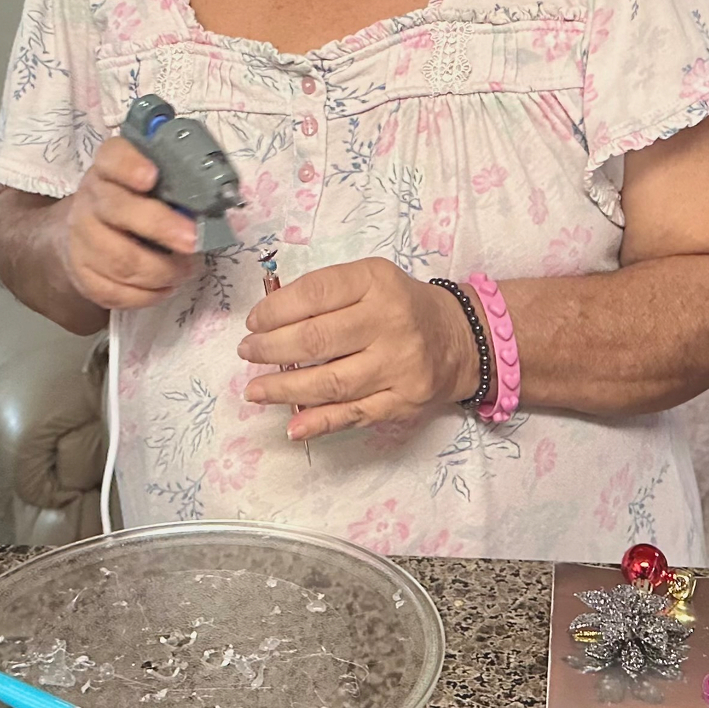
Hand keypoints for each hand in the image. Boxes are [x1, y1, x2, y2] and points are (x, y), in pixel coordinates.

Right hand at [60, 136, 198, 310]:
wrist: (91, 231)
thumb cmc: (137, 202)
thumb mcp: (154, 182)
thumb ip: (178, 184)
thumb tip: (219, 201)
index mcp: (111, 168)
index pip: (114, 158)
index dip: (130, 166)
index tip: (152, 176)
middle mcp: (91, 199)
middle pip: (118, 210)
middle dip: (161, 227)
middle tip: (193, 241)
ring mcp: (81, 238)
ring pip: (119, 259)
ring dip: (161, 270)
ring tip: (187, 270)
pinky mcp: (83, 274)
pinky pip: (113, 291)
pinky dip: (147, 294)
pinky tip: (166, 286)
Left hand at [238, 258, 479, 439]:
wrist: (459, 339)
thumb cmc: (401, 306)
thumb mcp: (370, 280)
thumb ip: (325, 294)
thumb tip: (268, 320)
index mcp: (377, 283)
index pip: (316, 293)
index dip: (276, 310)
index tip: (253, 323)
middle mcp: (390, 322)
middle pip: (318, 340)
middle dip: (271, 349)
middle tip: (249, 352)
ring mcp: (398, 365)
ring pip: (331, 382)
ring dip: (284, 388)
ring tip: (255, 390)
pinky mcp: (402, 401)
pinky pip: (353, 414)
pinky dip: (319, 423)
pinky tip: (292, 426)